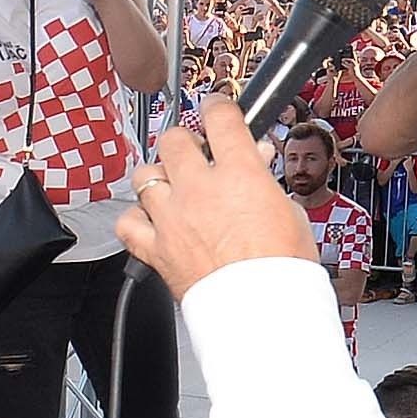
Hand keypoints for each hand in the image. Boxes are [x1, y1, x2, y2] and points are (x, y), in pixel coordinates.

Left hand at [114, 102, 312, 302]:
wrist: (261, 311)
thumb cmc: (282, 269)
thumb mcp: (290, 212)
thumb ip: (266, 181)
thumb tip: (258, 160)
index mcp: (239, 173)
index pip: (220, 117)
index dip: (217, 106)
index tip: (215, 107)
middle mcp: (199, 189)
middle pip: (173, 140)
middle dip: (184, 141)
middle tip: (195, 153)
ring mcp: (172, 217)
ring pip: (145, 176)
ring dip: (158, 177)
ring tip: (173, 187)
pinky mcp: (155, 249)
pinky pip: (127, 222)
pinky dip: (134, 219)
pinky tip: (148, 221)